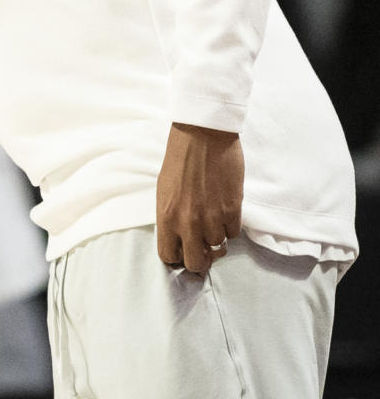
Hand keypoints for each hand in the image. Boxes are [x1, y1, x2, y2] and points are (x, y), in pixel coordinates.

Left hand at [156, 122, 242, 274]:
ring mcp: (212, 218)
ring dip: (216, 236)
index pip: (168, 256)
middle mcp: (188, 223)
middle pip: (195, 263)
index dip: (177, 257)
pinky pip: (233, 233)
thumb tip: (179, 238)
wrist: (202, 136)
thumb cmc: (180, 160)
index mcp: (166, 217)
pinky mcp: (232, 210)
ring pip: (218, 247)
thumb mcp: (164, 191)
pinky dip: (230, 225)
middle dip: (200, 259)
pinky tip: (225, 209)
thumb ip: (171, 218)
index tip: (183, 252)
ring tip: (214, 217)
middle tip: (204, 248)